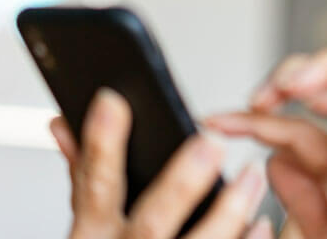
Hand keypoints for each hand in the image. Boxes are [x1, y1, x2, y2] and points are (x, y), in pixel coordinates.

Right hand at [49, 88, 273, 238]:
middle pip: (150, 223)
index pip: (93, 188)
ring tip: (252, 176)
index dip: (100, 146)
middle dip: (179, 184)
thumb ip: (85, 181)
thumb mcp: (88, 233)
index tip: (113, 101)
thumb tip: (65, 125)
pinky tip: (262, 226)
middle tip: (210, 144)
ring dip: (227, 213)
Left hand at [204, 49, 326, 238]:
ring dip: (322, 69)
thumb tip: (273, 159)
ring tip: (285, 86)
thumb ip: (303, 197)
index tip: (214, 123)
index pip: (301, 125)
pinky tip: (312, 101)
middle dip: (294, 74)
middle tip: (255, 97)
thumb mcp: (323, 232)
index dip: (254, 119)